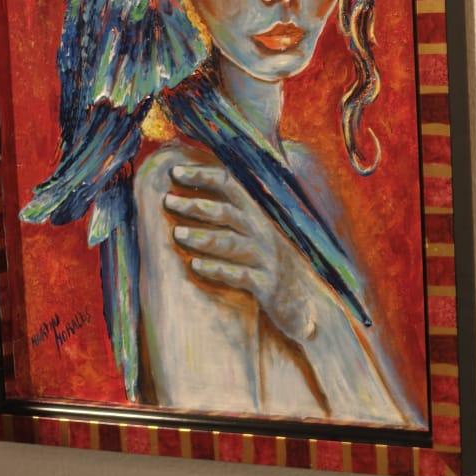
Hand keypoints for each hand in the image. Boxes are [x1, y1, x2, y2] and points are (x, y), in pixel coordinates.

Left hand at [163, 161, 323, 343]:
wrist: (307, 303)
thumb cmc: (274, 267)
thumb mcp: (260, 237)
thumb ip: (234, 217)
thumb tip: (192, 197)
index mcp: (259, 216)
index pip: (231, 185)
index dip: (203, 176)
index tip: (174, 172)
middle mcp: (264, 234)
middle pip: (228, 212)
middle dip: (196, 205)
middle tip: (168, 201)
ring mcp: (267, 260)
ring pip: (232, 243)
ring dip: (203, 237)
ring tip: (178, 233)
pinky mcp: (267, 285)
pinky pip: (239, 275)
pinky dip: (217, 269)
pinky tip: (195, 266)